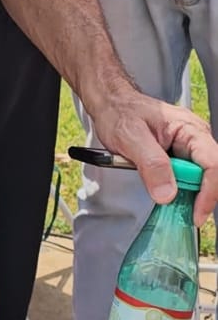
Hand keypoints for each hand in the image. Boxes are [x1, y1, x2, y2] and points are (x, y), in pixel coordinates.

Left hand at [93, 88, 217, 225]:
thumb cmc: (120, 112)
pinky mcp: (179, 157)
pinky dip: (175, 188)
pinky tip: (160, 186)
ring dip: (182, 192)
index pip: (213, 165)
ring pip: (198, 180)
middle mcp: (195, 138)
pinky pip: (185, 179)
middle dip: (196, 196)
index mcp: (190, 129)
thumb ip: (150, 164)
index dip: (208, 193)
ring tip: (161, 191)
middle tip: (177, 210)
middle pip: (210, 176)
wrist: (111, 105)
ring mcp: (188, 148)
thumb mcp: (130, 136)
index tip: (195, 214)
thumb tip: (166, 193)